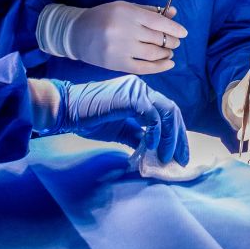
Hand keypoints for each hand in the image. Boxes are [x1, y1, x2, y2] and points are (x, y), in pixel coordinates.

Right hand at [32, 76, 189, 164]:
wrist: (68, 109)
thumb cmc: (90, 119)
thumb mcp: (120, 131)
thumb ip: (137, 137)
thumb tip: (154, 151)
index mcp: (141, 95)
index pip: (167, 113)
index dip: (176, 134)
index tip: (179, 155)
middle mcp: (142, 89)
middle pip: (172, 112)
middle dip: (179, 137)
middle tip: (181, 159)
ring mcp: (138, 91)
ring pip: (166, 112)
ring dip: (170, 137)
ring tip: (167, 156)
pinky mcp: (131, 97)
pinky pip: (152, 116)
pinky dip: (155, 132)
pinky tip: (152, 146)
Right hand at [40, 1, 187, 74]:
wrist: (76, 34)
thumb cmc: (104, 17)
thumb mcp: (125, 8)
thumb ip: (149, 11)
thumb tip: (173, 13)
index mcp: (127, 12)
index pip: (159, 22)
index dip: (174, 28)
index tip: (184, 33)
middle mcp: (125, 30)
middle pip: (158, 38)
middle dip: (171, 41)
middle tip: (175, 42)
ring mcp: (121, 48)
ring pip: (153, 54)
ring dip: (167, 53)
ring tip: (169, 52)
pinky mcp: (117, 64)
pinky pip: (144, 68)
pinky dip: (160, 67)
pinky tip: (168, 64)